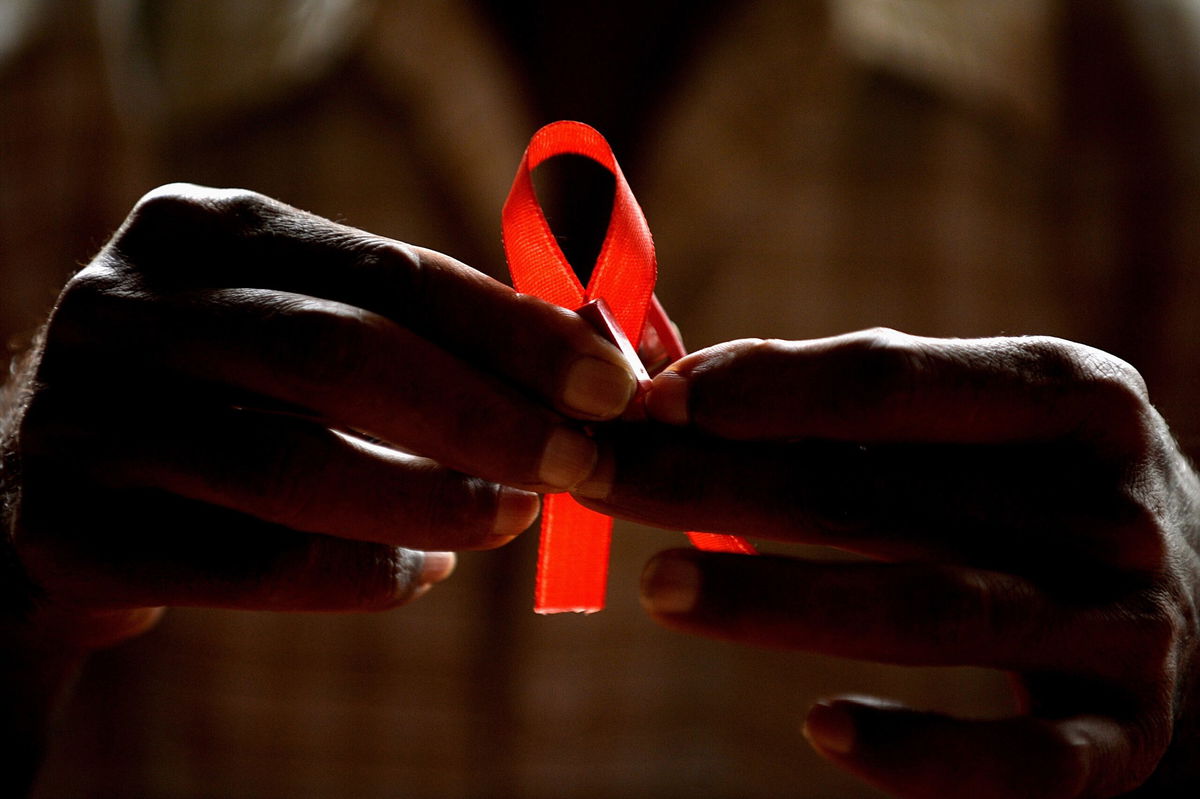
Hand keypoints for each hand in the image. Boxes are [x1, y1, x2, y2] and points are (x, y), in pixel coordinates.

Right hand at [2, 183, 636, 648]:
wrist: (56, 492)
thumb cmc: (225, 402)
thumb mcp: (298, 335)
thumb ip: (417, 341)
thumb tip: (586, 379)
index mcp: (206, 232)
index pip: (388, 269)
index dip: (512, 330)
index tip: (612, 384)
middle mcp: (130, 305)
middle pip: (343, 353)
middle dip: (487, 415)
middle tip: (581, 465)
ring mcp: (81, 415)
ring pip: (293, 465)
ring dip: (433, 502)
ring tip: (512, 520)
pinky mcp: (63, 527)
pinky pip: (245, 563)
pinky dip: (356, 574)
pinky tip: (420, 573)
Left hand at [575, 329, 1199, 797]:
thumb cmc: (1045, 490)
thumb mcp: (985, 421)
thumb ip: (851, 399)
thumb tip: (688, 381)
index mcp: (1075, 401)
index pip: (896, 382)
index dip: (766, 389)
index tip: (654, 397)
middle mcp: (1109, 510)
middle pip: (883, 495)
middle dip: (722, 485)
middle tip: (599, 479)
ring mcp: (1125, 630)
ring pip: (935, 611)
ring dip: (784, 600)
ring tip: (658, 585)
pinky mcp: (1122, 741)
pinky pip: (1017, 762)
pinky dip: (919, 751)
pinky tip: (818, 729)